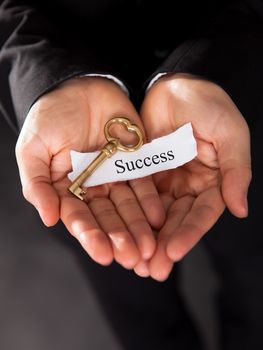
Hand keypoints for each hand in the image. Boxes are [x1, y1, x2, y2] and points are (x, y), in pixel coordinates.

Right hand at [16, 77, 164, 268]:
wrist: (80, 85)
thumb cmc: (51, 116)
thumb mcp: (34, 148)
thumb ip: (37, 184)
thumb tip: (48, 218)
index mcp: (67, 189)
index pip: (79, 218)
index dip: (91, 236)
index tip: (103, 254)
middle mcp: (93, 188)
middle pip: (107, 218)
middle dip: (119, 238)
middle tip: (132, 258)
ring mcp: (116, 176)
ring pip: (128, 207)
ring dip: (139, 227)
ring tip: (149, 248)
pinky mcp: (136, 163)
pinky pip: (144, 184)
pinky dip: (151, 201)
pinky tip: (158, 218)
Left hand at [138, 74, 250, 280]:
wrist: (175, 84)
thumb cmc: (208, 104)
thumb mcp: (230, 133)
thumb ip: (236, 170)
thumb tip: (239, 209)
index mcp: (213, 179)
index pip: (202, 213)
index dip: (189, 232)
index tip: (174, 252)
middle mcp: (189, 185)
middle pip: (177, 221)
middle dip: (165, 246)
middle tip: (151, 271)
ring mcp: (166, 181)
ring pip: (156, 216)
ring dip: (146, 239)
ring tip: (135, 264)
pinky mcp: (143, 173)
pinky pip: (136, 198)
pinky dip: (130, 217)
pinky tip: (121, 235)